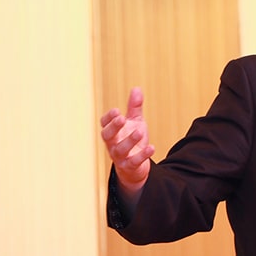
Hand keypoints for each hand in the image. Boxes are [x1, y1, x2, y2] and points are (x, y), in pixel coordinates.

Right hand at [100, 87, 154, 202]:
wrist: (135, 167)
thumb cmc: (132, 141)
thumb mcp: (135, 122)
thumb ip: (134, 108)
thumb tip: (136, 89)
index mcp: (112, 132)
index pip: (104, 124)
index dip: (109, 118)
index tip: (117, 111)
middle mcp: (113, 144)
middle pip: (107, 136)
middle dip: (113, 127)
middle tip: (122, 118)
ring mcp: (120, 157)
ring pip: (120, 149)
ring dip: (130, 140)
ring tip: (140, 131)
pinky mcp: (130, 166)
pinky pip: (134, 162)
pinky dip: (142, 155)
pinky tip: (151, 148)